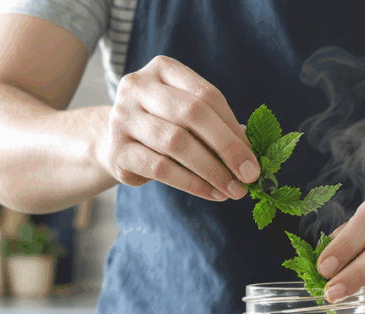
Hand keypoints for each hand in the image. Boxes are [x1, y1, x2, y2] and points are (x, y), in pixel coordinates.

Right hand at [99, 56, 259, 200]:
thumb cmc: (161, 126)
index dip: (233, 127)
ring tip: (233, 190)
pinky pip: (161, 168)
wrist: (111, 142)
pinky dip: (192, 183)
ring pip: (177, 143)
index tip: (252, 156)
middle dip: (227, 147)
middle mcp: (138, 87)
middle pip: (192, 113)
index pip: (207, 95)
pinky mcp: (118, 151)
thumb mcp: (186, 117)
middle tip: (249, 175)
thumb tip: (249, 155)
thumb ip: (215, 126)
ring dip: (212, 170)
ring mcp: (123, 117)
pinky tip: (211, 193)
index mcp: (163, 69)